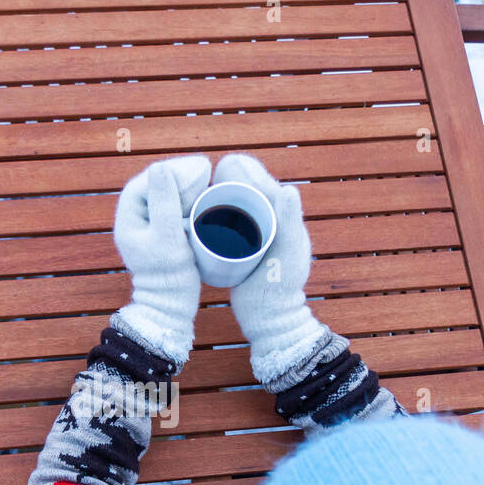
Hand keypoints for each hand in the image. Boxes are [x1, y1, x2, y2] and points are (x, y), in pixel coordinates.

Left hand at [112, 154, 212, 368]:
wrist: (172, 305)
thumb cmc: (168, 275)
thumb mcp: (167, 237)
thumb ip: (164, 202)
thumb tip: (161, 168)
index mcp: (128, 217)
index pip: (147, 181)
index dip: (172, 170)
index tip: (198, 168)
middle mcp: (136, 219)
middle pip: (157, 185)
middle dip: (181, 175)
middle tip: (206, 169)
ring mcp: (150, 226)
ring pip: (167, 194)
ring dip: (186, 185)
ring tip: (208, 179)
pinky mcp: (164, 234)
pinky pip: (175, 207)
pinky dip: (189, 199)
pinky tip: (205, 196)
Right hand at [213, 154, 327, 384]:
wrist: (268, 319)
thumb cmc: (280, 287)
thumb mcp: (287, 252)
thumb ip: (290, 222)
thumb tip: (288, 188)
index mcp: (283, 219)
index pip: (264, 187)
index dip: (246, 172)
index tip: (223, 165)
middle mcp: (270, 226)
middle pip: (246, 196)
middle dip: (226, 183)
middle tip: (201, 178)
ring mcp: (254, 240)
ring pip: (234, 211)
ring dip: (216, 199)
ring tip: (193, 193)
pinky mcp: (240, 253)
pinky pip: (225, 229)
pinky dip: (212, 219)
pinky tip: (194, 216)